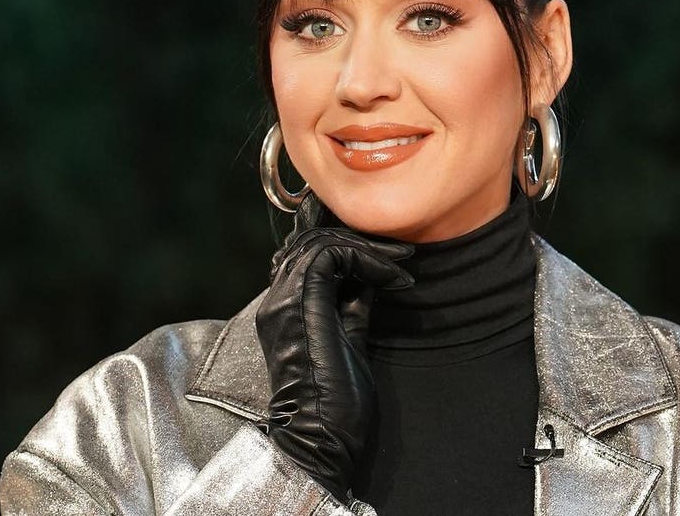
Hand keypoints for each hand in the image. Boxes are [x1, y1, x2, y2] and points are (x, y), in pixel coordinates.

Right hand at [255, 226, 413, 501]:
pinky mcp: (298, 303)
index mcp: (286, 310)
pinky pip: (327, 256)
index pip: (312, 256)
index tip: (396, 266)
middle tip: (403, 255)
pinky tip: (390, 277)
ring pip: (319, 243)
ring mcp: (282, 301)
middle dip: (362, 242)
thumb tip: (370, 277)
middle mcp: (276, 300)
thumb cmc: (336, 403)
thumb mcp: (349, 339)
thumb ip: (352, 306)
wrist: (322, 437)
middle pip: (313, 242)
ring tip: (400, 263)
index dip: (354, 251)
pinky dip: (364, 258)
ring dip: (366, 247)